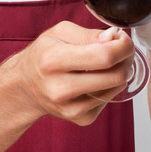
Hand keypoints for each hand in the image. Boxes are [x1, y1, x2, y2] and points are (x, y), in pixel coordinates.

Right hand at [15, 22, 134, 126]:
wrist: (24, 86)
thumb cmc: (43, 55)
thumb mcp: (60, 33)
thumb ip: (89, 33)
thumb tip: (114, 38)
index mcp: (54, 60)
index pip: (103, 56)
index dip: (123, 46)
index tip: (125, 39)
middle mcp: (61, 88)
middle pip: (115, 75)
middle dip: (125, 58)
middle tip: (121, 49)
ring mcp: (70, 107)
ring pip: (116, 88)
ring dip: (120, 71)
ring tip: (108, 61)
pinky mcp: (79, 118)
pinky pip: (109, 99)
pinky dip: (109, 85)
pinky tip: (97, 77)